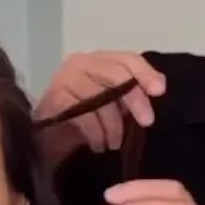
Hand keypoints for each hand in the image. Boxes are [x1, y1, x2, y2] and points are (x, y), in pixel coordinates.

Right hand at [35, 51, 165, 153]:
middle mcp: (79, 63)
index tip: (159, 91)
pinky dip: (96, 134)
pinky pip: (85, 115)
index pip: (126, 58)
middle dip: (135, 100)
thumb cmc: (82, 122)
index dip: (145, 72)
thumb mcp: (112, 105)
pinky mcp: (54, 99)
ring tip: (115, 143)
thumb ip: (130, 93)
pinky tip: (99, 146)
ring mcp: (64, 79)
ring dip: (114, 125)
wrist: (44, 141)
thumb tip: (158, 86)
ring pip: (101, 97)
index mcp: (97, 61)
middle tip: (146, 122)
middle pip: (116, 74)